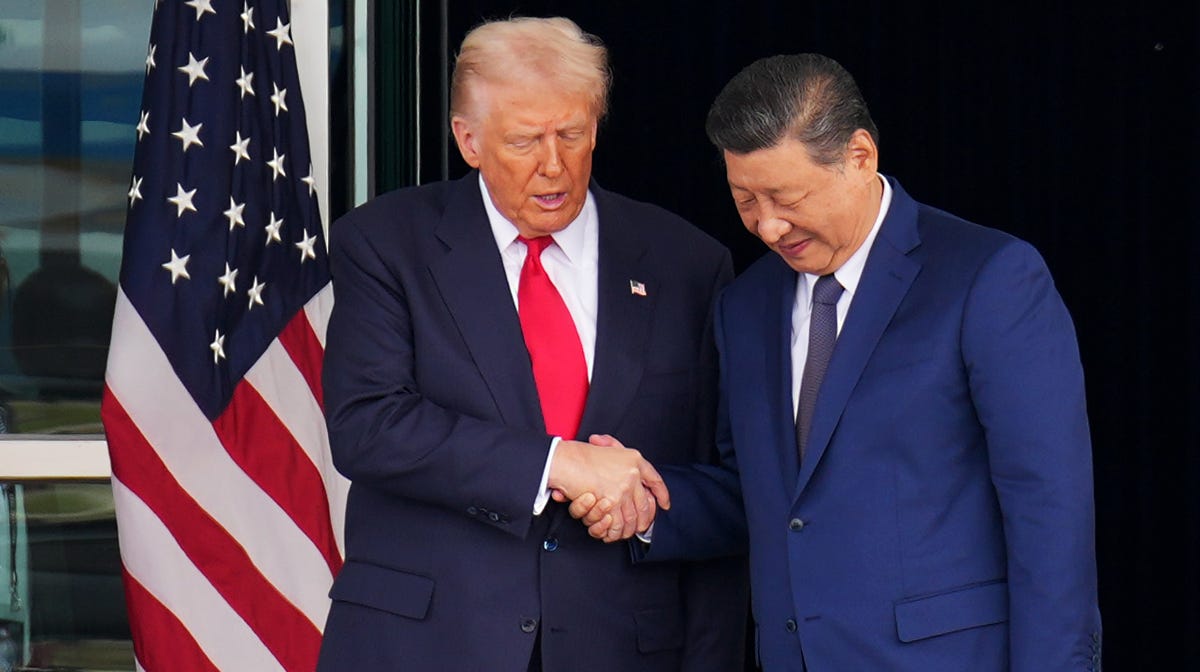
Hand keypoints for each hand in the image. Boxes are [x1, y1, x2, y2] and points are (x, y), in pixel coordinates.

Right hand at [548, 434, 668, 541]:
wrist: (566, 460)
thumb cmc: (581, 454)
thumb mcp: (607, 448)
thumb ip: (618, 451)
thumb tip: (627, 465)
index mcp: (634, 459)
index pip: (655, 480)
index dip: (662, 494)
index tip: (665, 503)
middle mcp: (633, 473)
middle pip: (645, 504)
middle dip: (645, 519)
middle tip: (642, 527)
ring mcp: (623, 488)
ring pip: (632, 517)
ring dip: (628, 529)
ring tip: (624, 533)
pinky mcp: (611, 500)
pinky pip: (618, 522)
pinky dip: (615, 531)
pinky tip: (612, 533)